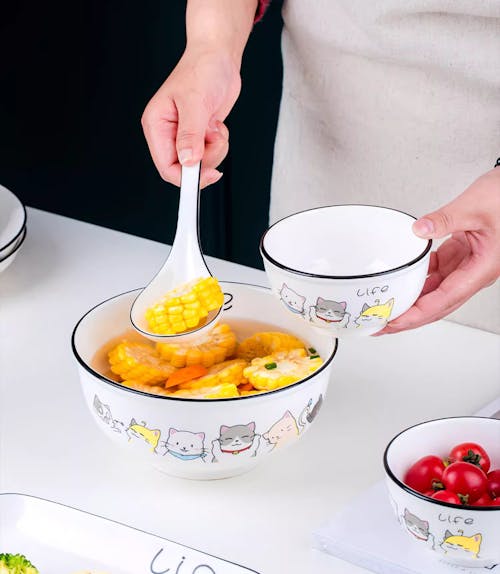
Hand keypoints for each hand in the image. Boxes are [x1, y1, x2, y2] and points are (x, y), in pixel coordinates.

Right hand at [141, 48, 240, 187]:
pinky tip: (216, 124)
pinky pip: (211, 154)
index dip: (186, 177)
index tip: (205, 176)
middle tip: (214, 139)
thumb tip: (187, 161)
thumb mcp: (195, 102)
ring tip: (214, 127)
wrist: (219, 58)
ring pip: (201, 163)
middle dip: (205, 159)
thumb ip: (190, 134)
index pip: (166, 166)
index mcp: (156, 125)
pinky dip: (220, 143)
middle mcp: (169, 134)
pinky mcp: (200, 136)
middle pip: (185, 169)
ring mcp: (185, 136)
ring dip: (215, 150)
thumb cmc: (201, 70)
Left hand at [379, 168, 499, 334]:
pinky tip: (404, 278)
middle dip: (410, 316)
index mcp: (482, 268)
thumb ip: (445, 219)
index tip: (394, 322)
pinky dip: (420, 277)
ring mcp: (468, 264)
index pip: (443, 300)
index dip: (417, 314)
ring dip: (413, 299)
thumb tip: (419, 230)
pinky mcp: (462, 254)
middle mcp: (475, 272)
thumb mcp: (474, 206)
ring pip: (437, 291)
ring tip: (388, 306)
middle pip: (438, 304)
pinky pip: (438, 272)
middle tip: (381, 323)